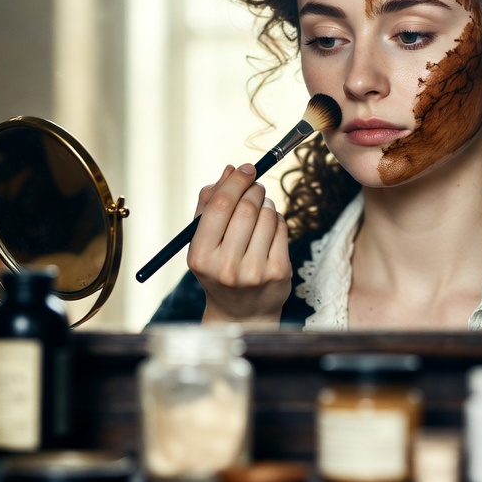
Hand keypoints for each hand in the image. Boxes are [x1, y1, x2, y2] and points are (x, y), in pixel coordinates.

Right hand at [186, 163, 292, 324]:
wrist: (242, 312)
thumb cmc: (219, 268)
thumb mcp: (203, 241)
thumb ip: (209, 204)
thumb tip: (229, 170)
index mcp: (200, 256)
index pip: (220, 206)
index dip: (236, 181)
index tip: (246, 168)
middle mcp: (226, 267)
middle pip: (246, 208)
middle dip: (253, 189)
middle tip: (255, 186)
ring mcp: (254, 272)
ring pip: (267, 215)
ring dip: (266, 203)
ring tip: (259, 210)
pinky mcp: (278, 273)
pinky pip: (281, 228)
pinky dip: (276, 219)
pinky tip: (268, 228)